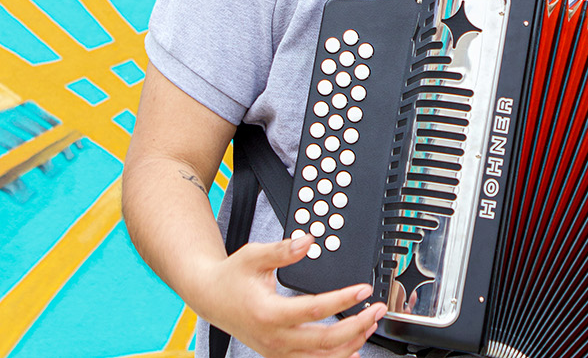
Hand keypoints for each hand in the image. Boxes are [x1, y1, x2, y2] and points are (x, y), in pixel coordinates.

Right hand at [196, 234, 386, 357]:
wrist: (210, 297)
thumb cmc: (232, 278)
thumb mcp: (254, 256)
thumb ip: (283, 250)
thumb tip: (307, 241)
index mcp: (269, 313)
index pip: (316, 310)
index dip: (344, 300)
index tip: (363, 289)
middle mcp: (274, 337)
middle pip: (325, 341)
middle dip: (358, 326)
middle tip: (377, 310)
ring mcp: (276, 350)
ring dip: (350, 343)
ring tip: (369, 325)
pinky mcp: (278, 354)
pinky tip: (352, 348)